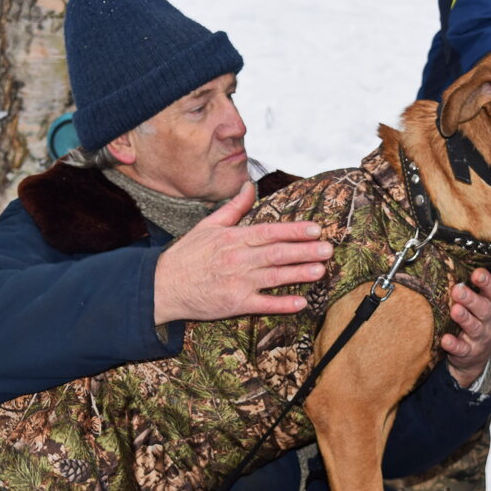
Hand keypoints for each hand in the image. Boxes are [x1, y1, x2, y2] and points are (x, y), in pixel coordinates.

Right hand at [153, 182, 332, 324]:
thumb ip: (233, 207)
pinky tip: (300, 302)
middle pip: (277, 253)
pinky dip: (282, 304)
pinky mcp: (235, 304)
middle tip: (328, 248)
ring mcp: (237, 283)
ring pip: (274, 277)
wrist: (162, 286)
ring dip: (299, 273)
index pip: (270, 232)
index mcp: (233, 238)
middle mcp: (238, 259)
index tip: (315, 229)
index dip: (294, 230)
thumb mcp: (208, 226)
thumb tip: (249, 186)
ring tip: (321, 270)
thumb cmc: (186, 256)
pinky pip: (263, 304)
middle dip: (305, 250)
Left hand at [442, 268, 490, 387]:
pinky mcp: (469, 352)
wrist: (476, 356)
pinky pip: (462, 349)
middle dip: (471, 299)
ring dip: (464, 319)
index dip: (486, 282)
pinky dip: (454, 345)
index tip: (476, 274)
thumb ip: (468, 288)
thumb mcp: (478, 303)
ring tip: (455, 311)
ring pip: (474, 328)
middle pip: (484, 309)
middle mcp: (489, 320)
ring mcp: (480, 337)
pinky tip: (445, 340)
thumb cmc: (474, 320)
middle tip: (458, 290)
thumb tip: (448, 265)